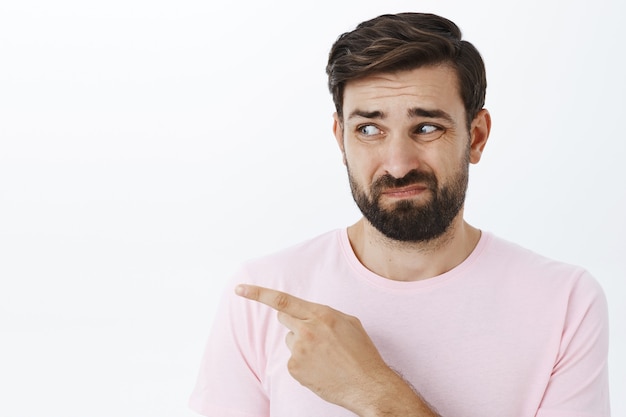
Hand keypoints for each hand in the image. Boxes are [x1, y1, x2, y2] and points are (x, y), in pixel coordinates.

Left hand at [235, 284, 435, 415]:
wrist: (367, 385)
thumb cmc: (361, 353)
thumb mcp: (348, 323)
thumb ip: (323, 314)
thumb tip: (307, 314)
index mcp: (321, 314)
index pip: (283, 300)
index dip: (258, 293)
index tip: (239, 289)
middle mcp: (307, 330)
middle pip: (284, 318)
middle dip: (294, 322)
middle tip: (312, 333)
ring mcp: (298, 351)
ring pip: (290, 340)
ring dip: (301, 344)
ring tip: (325, 356)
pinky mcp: (295, 369)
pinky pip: (292, 359)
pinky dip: (303, 363)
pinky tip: (321, 368)